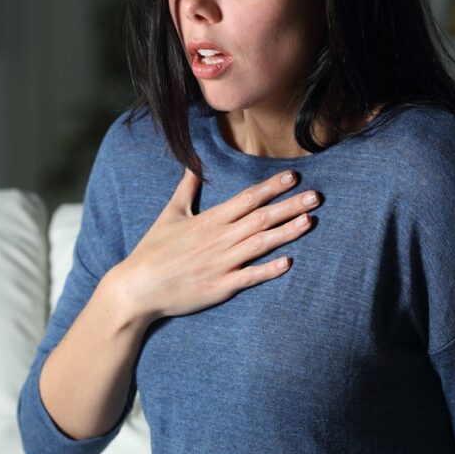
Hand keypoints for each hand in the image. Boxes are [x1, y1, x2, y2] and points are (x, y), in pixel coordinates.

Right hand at [107, 168, 321, 322]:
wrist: (137, 287)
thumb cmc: (152, 251)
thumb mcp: (169, 215)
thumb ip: (186, 190)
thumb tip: (193, 166)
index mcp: (208, 220)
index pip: (246, 199)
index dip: (271, 187)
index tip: (293, 177)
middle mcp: (218, 239)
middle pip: (260, 218)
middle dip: (290, 206)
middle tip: (317, 196)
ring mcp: (221, 264)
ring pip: (260, 244)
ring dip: (286, 232)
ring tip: (309, 221)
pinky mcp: (220, 287)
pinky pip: (249, 277)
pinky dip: (268, 270)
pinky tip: (288, 263)